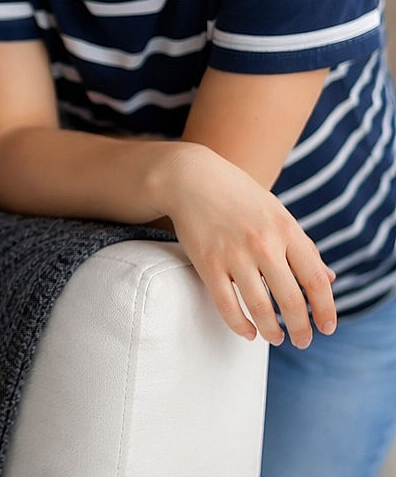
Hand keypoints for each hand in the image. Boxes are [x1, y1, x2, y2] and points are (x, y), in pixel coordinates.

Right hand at [158, 143, 336, 347]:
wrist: (189, 176)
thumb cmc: (237, 194)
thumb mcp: (277, 212)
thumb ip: (303, 245)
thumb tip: (328, 279)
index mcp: (285, 228)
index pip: (315, 279)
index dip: (326, 309)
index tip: (327, 327)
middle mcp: (262, 243)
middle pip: (291, 300)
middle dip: (301, 329)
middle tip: (302, 341)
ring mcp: (233, 254)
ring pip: (260, 308)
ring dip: (272, 332)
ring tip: (276, 338)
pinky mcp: (207, 262)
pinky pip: (226, 305)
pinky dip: (240, 325)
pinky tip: (248, 332)